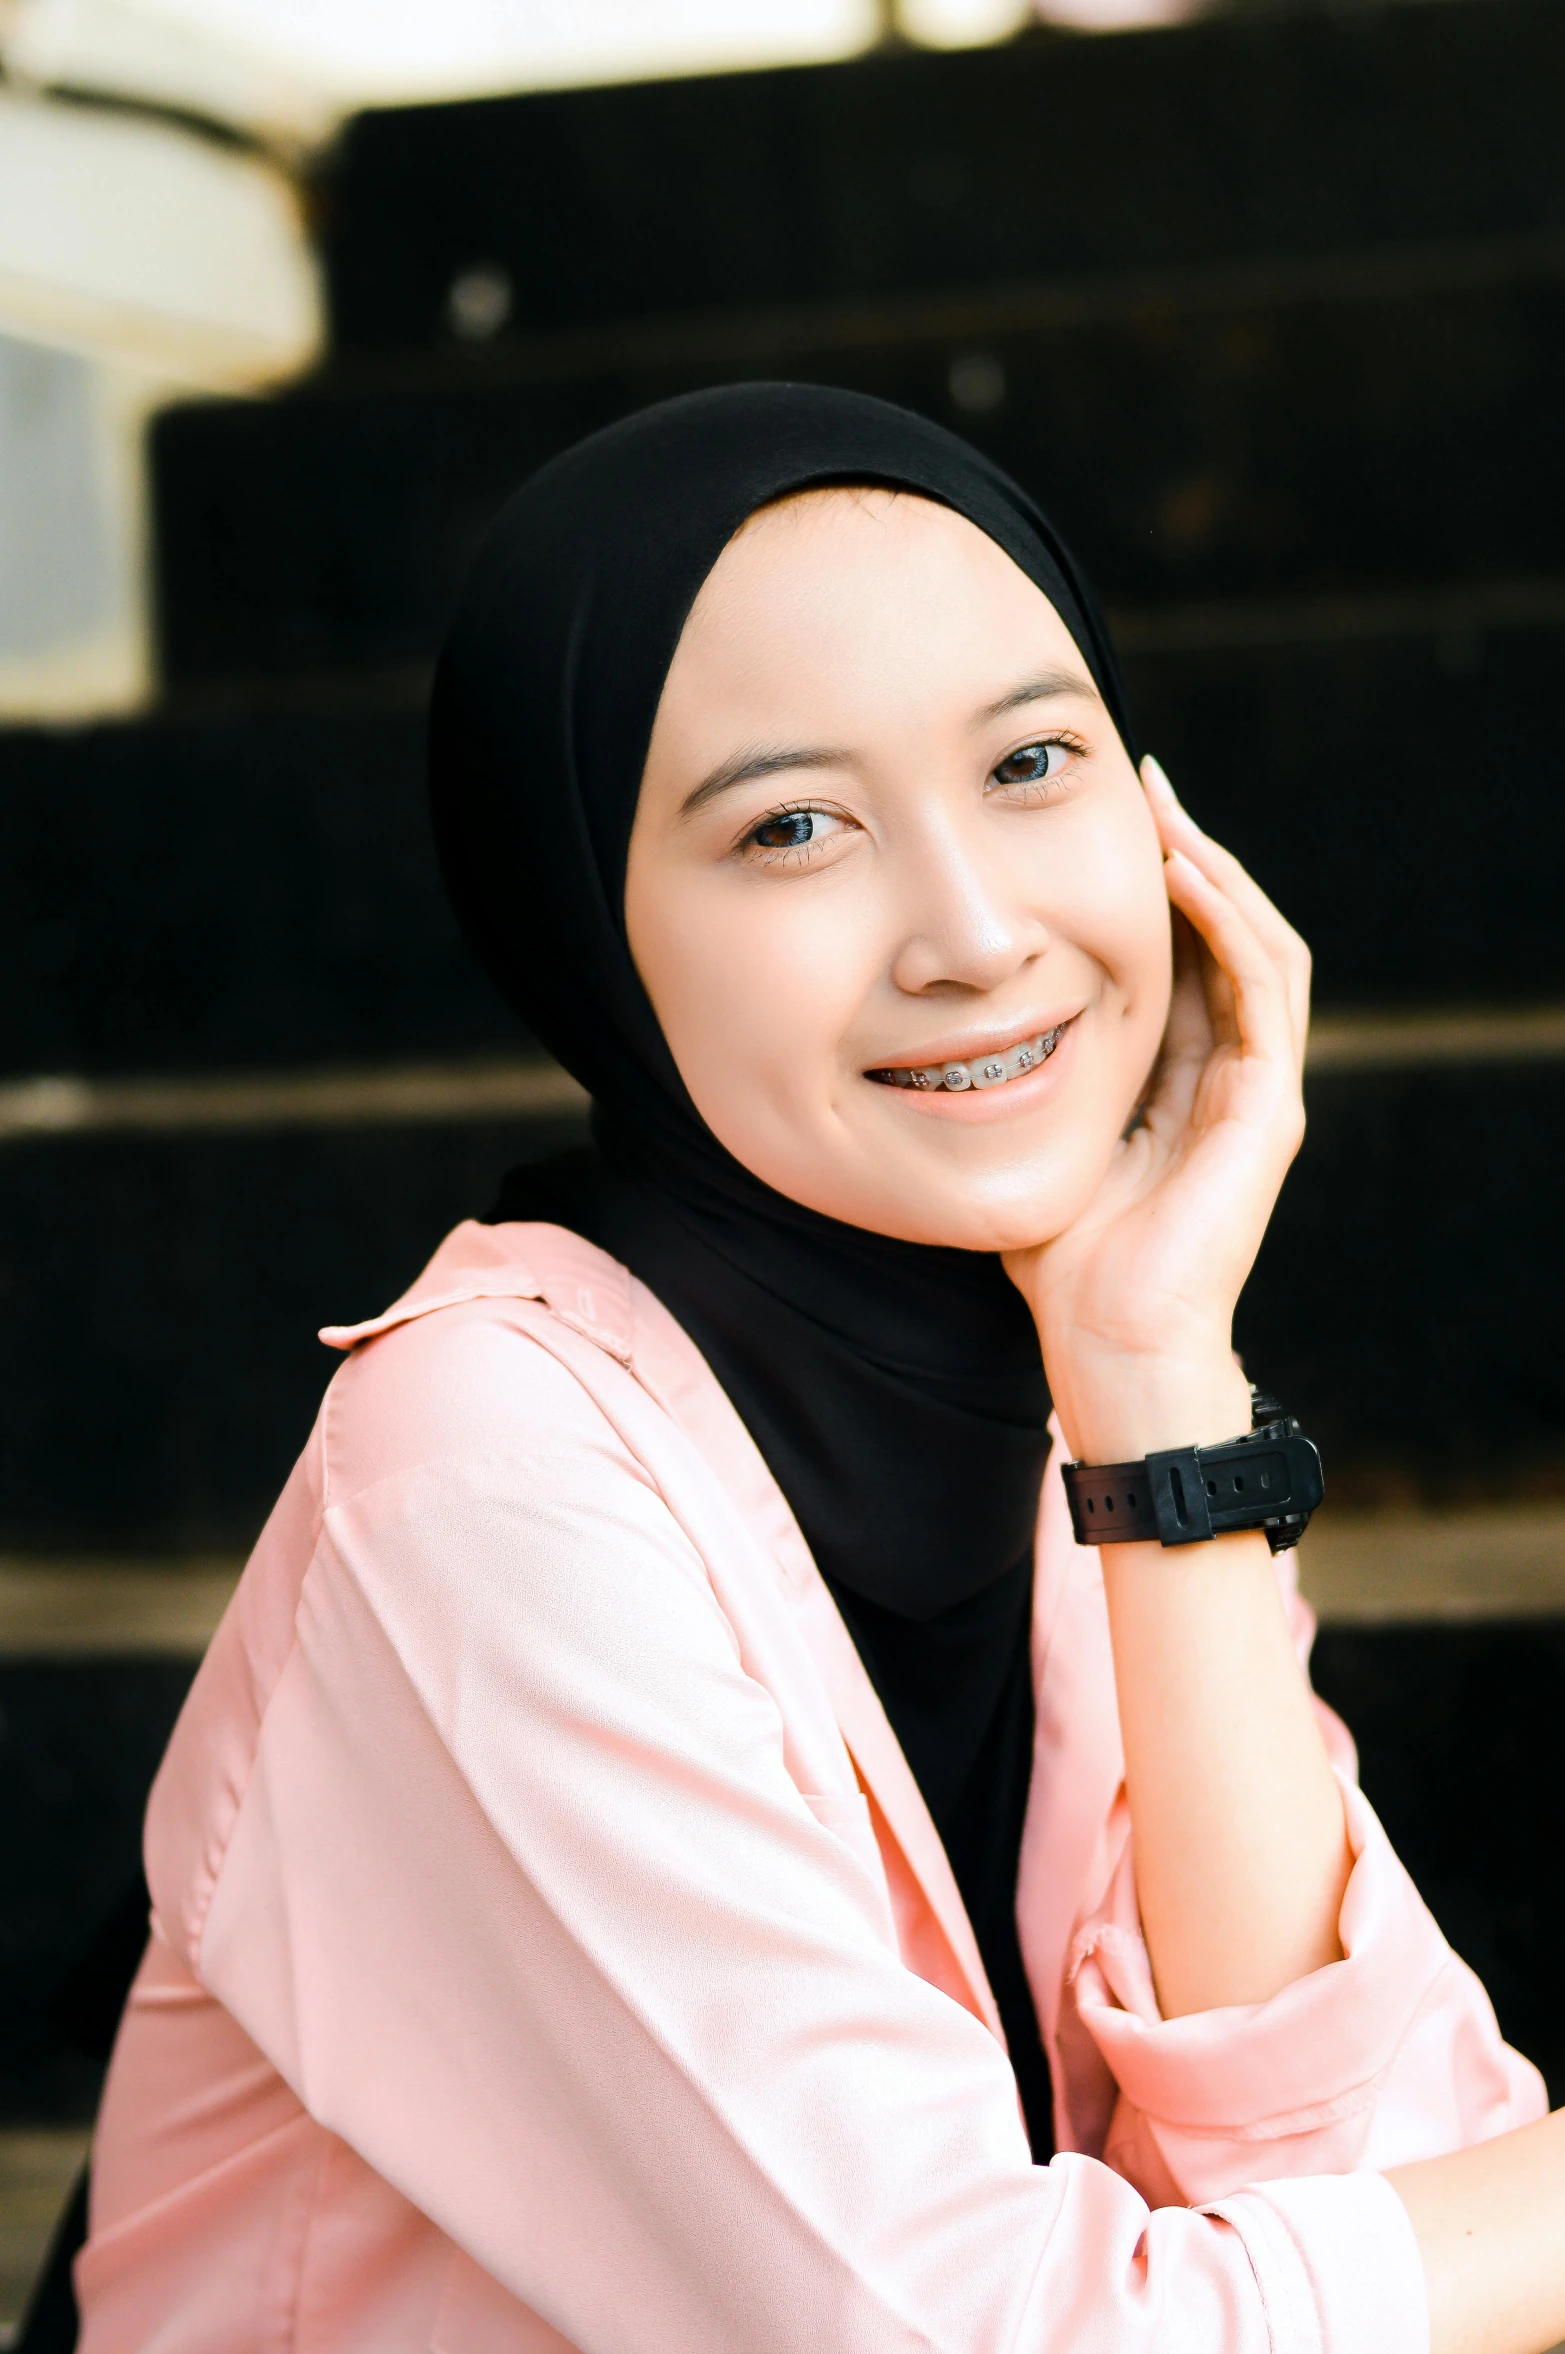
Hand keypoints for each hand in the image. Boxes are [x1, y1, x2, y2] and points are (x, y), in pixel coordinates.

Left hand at [1004, 755, 1310, 1463]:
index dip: (1151, 889)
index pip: (1181, 959)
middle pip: (1225, 936)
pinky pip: (1263, 988)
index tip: (1104, 824)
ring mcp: (1258, 1089)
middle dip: (1187, 855)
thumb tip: (946, 1032)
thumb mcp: (1028, 1144)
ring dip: (1214, 871)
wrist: (1109, 1348)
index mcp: (1179, 1083)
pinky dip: (1227, 923)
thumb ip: (1014, 1086)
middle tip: (1142, 785)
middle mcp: (1229, 1076)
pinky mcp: (1270, 1106)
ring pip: (1258, 945)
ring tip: (1166, 810)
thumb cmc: (1061, 1267)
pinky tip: (1184, 873)